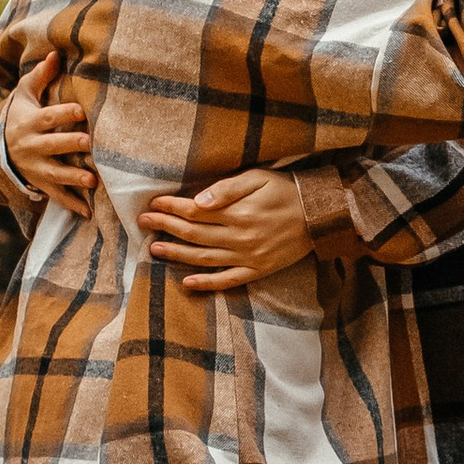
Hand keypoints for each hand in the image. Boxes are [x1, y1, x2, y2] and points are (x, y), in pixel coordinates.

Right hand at [0, 52, 92, 210]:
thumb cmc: (21, 115)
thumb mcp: (25, 95)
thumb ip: (41, 77)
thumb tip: (55, 53)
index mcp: (31, 123)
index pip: (48, 117)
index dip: (63, 113)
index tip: (80, 110)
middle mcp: (32, 146)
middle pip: (52, 145)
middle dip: (70, 145)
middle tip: (89, 143)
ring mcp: (36, 167)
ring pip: (54, 173)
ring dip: (73, 177)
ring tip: (91, 180)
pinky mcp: (40, 183)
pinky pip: (56, 195)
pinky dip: (71, 204)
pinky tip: (87, 212)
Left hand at [140, 166, 330, 295]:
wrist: (320, 216)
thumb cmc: (287, 191)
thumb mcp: (258, 179)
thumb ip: (227, 189)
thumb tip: (197, 200)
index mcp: (237, 212)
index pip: (193, 211)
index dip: (170, 207)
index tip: (153, 204)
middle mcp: (238, 237)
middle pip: (193, 234)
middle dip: (165, 227)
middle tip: (143, 223)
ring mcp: (247, 257)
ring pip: (203, 258)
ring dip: (176, 254)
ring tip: (154, 249)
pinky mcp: (256, 270)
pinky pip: (226, 280)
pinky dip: (206, 284)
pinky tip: (186, 282)